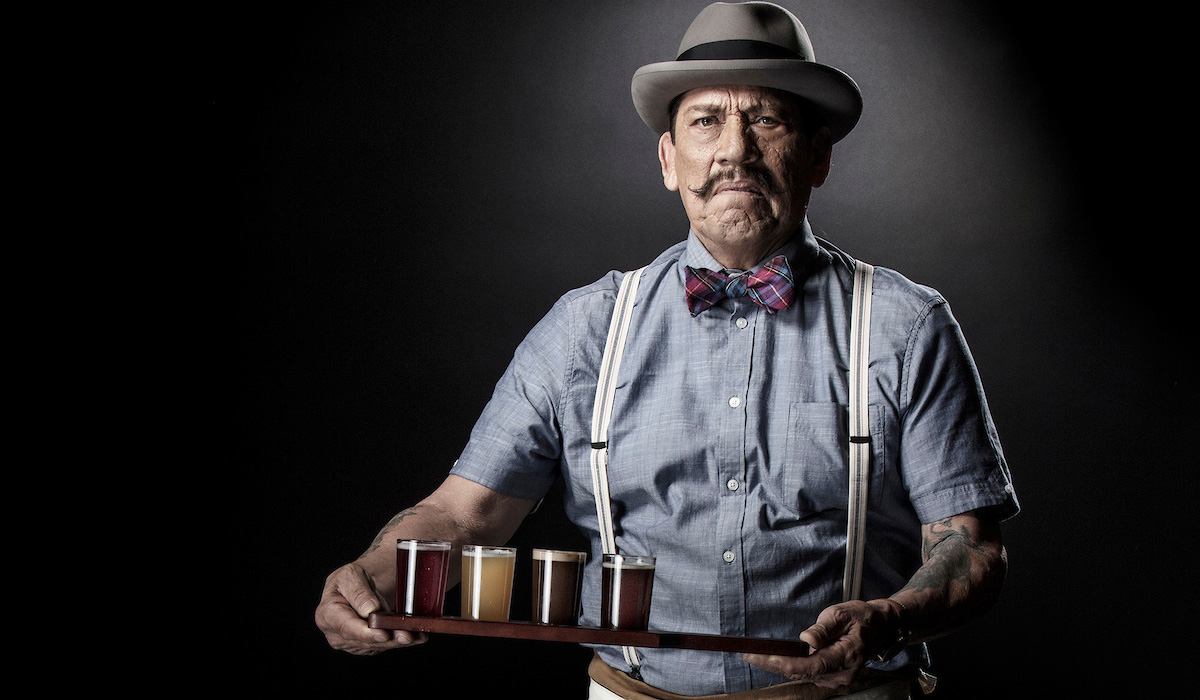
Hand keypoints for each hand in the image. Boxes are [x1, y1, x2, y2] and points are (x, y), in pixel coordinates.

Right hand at [315, 562, 427, 654]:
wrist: (361, 583)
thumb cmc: (352, 578)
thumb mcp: (351, 575)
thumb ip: (358, 592)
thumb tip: (369, 610)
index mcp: (326, 614)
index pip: (346, 627)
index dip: (365, 633)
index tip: (382, 633)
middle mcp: (335, 633)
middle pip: (364, 641)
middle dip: (387, 639)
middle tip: (406, 635)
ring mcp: (350, 642)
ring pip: (376, 646)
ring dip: (397, 641)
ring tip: (415, 635)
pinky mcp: (365, 645)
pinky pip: (384, 645)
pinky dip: (400, 640)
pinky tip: (415, 636)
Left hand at [742, 600, 897, 687]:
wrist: (882, 626)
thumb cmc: (862, 617)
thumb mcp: (842, 614)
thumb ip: (823, 628)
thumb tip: (806, 639)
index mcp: (846, 655)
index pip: (808, 665)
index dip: (782, 663)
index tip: (760, 656)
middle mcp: (843, 673)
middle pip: (802, 673)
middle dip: (773, 665)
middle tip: (749, 655)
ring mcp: (839, 678)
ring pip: (804, 675)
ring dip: (780, 667)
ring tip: (758, 656)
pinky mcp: (835, 676)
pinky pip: (809, 674)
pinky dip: (792, 667)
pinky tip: (777, 659)